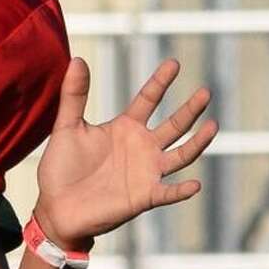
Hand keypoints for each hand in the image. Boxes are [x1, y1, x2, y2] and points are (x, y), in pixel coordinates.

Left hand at [30, 56, 213, 249]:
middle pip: (174, 125)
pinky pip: (167, 193)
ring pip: (180, 155)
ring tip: (213, 126)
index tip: (174, 63)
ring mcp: (146, 172)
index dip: (160, 82)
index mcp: (125, 127)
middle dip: (190, 109)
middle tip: (205, 92)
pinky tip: (194, 185)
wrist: (55, 208)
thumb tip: (77, 59)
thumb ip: (74, 96)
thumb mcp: (67, 128)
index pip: (148, 99)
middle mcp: (142, 147)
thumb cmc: (61, 169)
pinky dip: (180, 191)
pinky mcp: (143, 197)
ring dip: (197, 143)